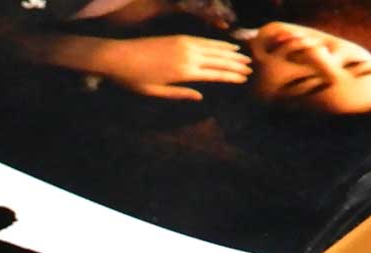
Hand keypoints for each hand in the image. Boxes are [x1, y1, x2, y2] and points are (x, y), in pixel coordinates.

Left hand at [79, 35, 252, 99]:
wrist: (119, 57)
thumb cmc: (134, 79)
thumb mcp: (155, 92)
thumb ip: (180, 94)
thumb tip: (201, 97)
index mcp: (184, 72)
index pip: (215, 74)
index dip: (231, 77)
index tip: (244, 79)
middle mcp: (189, 56)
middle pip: (219, 60)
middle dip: (236, 64)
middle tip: (251, 68)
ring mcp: (185, 44)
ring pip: (214, 48)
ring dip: (231, 52)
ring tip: (244, 57)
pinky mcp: (180, 37)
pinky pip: (204, 40)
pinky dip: (217, 43)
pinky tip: (225, 46)